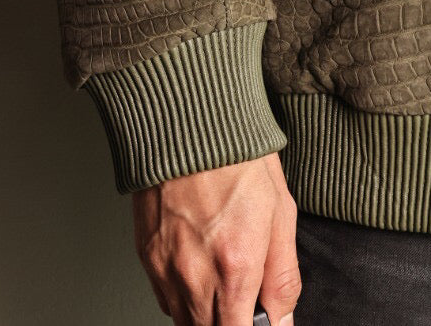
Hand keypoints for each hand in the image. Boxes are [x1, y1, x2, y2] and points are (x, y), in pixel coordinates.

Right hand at [132, 152, 299, 325]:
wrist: (189, 125)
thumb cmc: (238, 159)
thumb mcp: (281, 212)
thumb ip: (283, 275)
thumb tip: (284, 317)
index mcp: (236, 268)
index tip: (262, 320)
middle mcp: (196, 278)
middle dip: (231, 322)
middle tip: (246, 297)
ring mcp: (166, 271)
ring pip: (186, 322)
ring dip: (208, 314)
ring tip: (224, 279)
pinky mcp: (146, 260)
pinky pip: (166, 300)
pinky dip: (185, 296)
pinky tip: (200, 268)